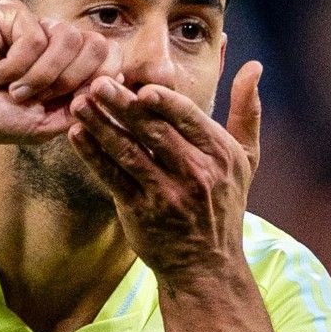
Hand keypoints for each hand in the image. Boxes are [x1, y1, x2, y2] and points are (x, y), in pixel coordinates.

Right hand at [0, 0, 120, 144]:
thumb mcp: (42, 125)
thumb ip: (80, 107)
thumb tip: (115, 81)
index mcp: (68, 71)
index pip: (111, 61)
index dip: (103, 81)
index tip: (77, 103)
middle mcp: (56, 46)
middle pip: (99, 47)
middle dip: (69, 81)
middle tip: (35, 99)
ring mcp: (36, 27)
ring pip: (70, 40)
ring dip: (41, 76)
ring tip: (14, 90)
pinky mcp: (14, 14)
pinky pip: (36, 37)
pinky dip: (16, 66)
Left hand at [67, 62, 261, 282]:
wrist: (207, 264)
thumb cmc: (225, 203)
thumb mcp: (246, 158)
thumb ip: (247, 112)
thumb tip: (254, 67)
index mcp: (220, 154)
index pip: (189, 118)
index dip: (164, 101)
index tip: (142, 86)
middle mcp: (196, 173)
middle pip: (154, 131)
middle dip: (123, 105)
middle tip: (99, 83)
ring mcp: (167, 194)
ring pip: (128, 152)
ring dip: (101, 125)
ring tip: (79, 103)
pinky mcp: (140, 212)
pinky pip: (112, 178)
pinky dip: (93, 156)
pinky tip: (76, 135)